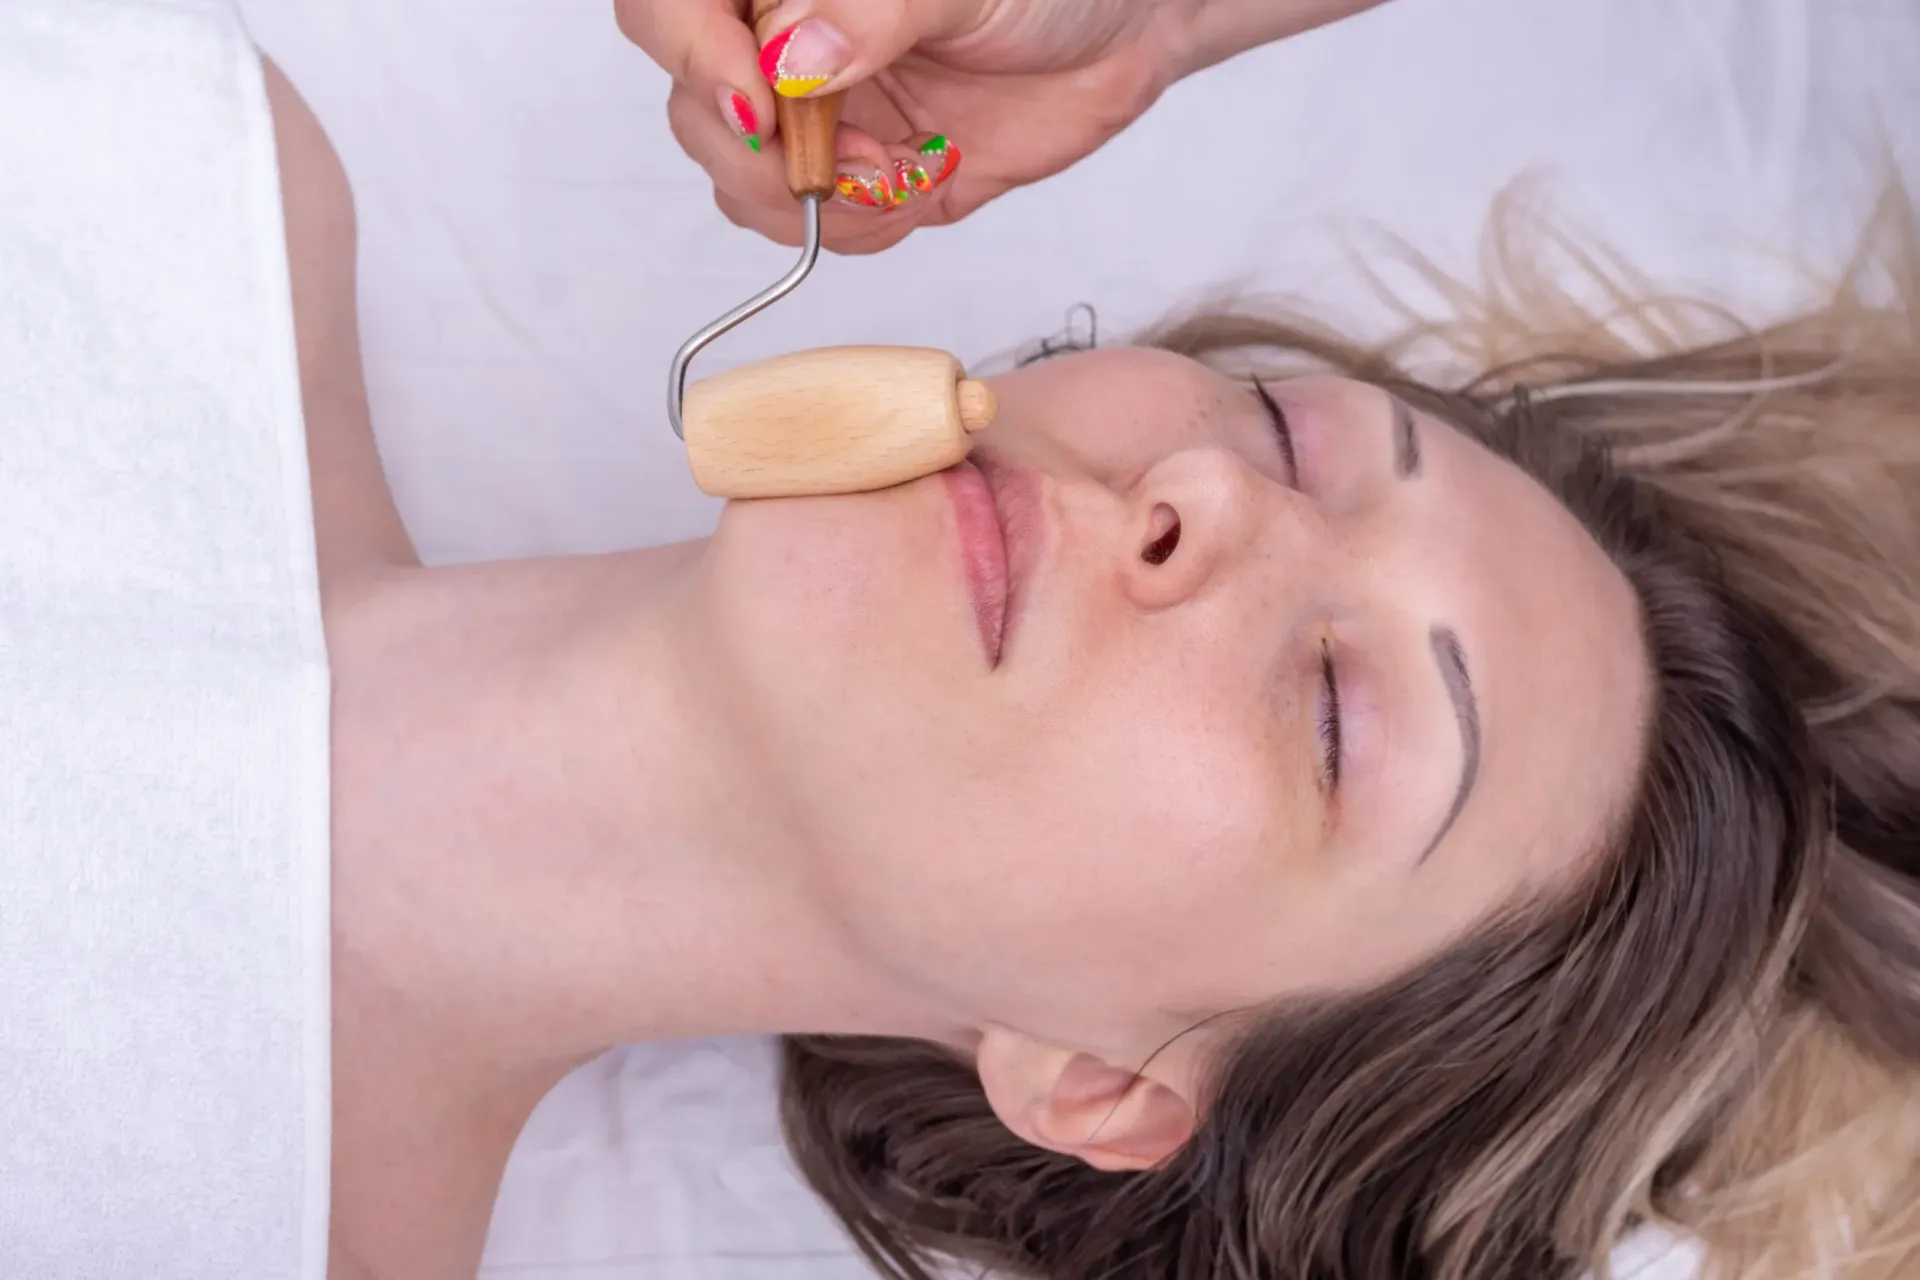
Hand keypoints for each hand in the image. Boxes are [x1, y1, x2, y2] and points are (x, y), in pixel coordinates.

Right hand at [617, 0, 1204, 253]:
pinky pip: (805, 223)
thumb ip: (871, 9)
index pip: (670, 8)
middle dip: (768, 155)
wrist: (1124, 31)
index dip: (694, 57)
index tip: (760, 105)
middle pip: (695, 107)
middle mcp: (778, 35)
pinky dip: (856, 227)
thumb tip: (792, 55)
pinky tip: (916, 187)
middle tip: (863, 160)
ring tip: (904, 172)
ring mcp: (809, 108)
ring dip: (817, 201)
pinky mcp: (853, 171)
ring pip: (739, 178)